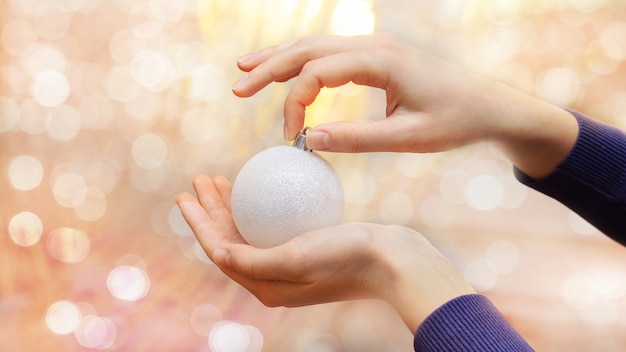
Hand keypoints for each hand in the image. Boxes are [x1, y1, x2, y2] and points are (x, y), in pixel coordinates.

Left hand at [176, 175, 474, 331]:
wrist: (394, 262)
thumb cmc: (346, 259)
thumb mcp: (296, 259)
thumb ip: (254, 261)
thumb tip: (218, 253)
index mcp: (266, 286)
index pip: (220, 251)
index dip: (198, 223)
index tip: (184, 194)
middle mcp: (274, 279)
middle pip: (232, 239)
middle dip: (211, 211)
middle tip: (201, 178)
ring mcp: (291, 265)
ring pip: (251, 231)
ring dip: (233, 206)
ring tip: (221, 179)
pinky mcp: (307, 250)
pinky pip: (274, 225)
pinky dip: (261, 206)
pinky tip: (262, 185)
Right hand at [232, 33, 577, 178]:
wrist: (492, 107)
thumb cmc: (457, 122)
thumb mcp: (409, 139)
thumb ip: (357, 139)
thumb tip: (309, 141)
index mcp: (382, 60)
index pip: (319, 72)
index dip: (295, 103)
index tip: (291, 137)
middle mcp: (374, 45)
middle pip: (308, 48)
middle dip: (270, 68)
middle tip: (237, 87)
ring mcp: (375, 47)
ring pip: (316, 45)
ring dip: (280, 59)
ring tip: (245, 70)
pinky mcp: (377, 57)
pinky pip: (330, 54)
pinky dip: (302, 63)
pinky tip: (285, 72)